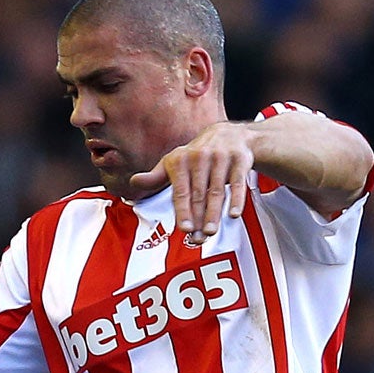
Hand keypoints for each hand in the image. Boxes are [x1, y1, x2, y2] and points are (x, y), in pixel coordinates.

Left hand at [130, 121, 255, 242]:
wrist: (229, 134)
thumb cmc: (197, 155)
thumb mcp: (174, 162)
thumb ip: (155, 177)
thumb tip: (133, 182)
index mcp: (181, 160)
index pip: (181, 192)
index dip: (183, 211)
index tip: (185, 228)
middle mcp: (200, 157)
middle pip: (199, 195)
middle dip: (199, 218)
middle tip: (198, 238)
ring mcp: (221, 157)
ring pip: (217, 192)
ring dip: (214, 214)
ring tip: (211, 231)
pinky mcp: (240, 160)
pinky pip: (238, 183)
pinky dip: (236, 199)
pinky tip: (233, 214)